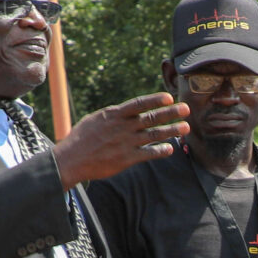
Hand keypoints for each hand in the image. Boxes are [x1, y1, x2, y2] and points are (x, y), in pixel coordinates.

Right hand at [50, 92, 189, 185]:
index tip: (169, 97)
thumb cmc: (80, 139)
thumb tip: (124, 111)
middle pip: (151, 117)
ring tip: (185, 127)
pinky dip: (160, 150)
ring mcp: (126, 143)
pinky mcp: (127, 159)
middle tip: (187, 109)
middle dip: (171, 113)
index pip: (139, 104)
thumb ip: (113, 116)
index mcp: (114, 115)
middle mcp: (122, 127)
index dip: (155, 100)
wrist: (71, 159)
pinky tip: (171, 148)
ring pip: (154, 134)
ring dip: (171, 131)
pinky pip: (148, 153)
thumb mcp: (95, 120)